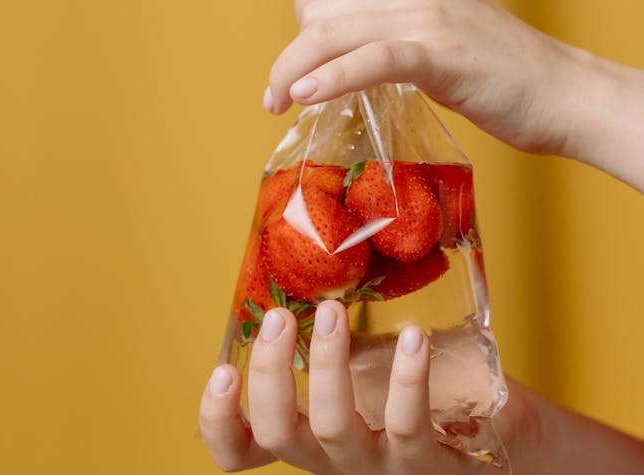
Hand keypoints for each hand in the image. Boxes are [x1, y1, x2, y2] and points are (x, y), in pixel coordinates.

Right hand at [199, 301, 504, 474]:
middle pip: (279, 435)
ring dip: (327, 366)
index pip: (242, 454)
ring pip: (333, 429)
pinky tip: (412, 338)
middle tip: (281, 318)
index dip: (219, 422)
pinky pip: (406, 425)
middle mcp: (332, 460)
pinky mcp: (425, 462)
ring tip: (333, 312)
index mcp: (306, 437)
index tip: (223, 370)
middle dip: (271, 372)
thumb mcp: (357, 356)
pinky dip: (405, 378)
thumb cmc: (410, 378)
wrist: (495, 416)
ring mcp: (377, 467)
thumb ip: (323, 336)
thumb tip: (297, 265)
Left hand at [263, 0, 595, 157]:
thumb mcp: (439, 43)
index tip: (296, 67)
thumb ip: (395, 41)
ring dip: (289, 70)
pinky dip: (332, 77)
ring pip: (332, 33)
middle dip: (287, 56)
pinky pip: (373, 59)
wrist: (562, 94)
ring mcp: (427, 19)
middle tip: (275, 95)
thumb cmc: (499, 77)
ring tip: (273, 101)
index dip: (306, 28)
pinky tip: (303, 95)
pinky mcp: (441, 55)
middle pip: (319, 12)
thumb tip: (351, 60)